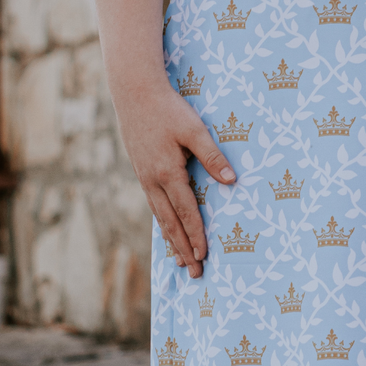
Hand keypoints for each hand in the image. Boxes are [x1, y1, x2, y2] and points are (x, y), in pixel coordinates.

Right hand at [121, 79, 235, 278]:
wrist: (134, 92)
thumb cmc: (168, 109)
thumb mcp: (194, 129)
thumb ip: (213, 156)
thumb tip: (231, 181)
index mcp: (167, 173)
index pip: (186, 212)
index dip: (196, 235)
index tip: (204, 255)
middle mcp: (153, 181)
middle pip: (171, 223)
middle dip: (183, 249)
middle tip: (194, 273)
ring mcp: (144, 178)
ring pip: (160, 218)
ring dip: (172, 241)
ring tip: (181, 262)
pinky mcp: (142, 172)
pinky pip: (154, 206)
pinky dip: (163, 223)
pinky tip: (168, 232)